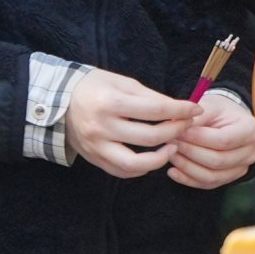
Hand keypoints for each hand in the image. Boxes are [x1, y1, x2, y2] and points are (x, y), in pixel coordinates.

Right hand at [61, 65, 189, 176]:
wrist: (59, 101)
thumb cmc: (94, 87)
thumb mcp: (121, 83)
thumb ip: (150, 97)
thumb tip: (179, 109)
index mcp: (110, 102)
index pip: (155, 110)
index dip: (180, 111)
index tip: (195, 109)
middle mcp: (101, 127)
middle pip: (150, 137)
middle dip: (175, 132)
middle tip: (187, 126)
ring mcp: (96, 146)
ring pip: (136, 163)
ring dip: (160, 158)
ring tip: (172, 148)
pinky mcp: (94, 159)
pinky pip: (123, 171)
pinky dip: (142, 168)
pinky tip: (152, 157)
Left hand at [168, 90, 254, 190]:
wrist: (228, 120)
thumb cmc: (220, 111)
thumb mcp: (209, 105)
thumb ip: (195, 116)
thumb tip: (175, 128)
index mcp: (250, 130)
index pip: (222, 140)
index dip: (197, 138)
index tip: (177, 132)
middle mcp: (250, 152)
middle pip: (217, 160)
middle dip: (190, 152)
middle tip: (170, 142)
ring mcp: (241, 168)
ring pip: (212, 176)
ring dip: (187, 167)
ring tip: (170, 154)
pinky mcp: (229, 178)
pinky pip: (208, 184)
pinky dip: (188, 179)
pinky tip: (173, 171)